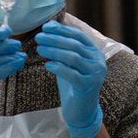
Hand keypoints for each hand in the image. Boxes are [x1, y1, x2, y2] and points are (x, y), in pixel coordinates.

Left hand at [35, 20, 106, 137]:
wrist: (82, 111)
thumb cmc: (73, 85)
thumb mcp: (69, 63)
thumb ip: (63, 48)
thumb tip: (48, 28)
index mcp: (95, 53)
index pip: (79, 36)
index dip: (62, 30)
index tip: (46, 27)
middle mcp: (98, 62)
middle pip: (75, 45)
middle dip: (55, 39)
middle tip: (39, 37)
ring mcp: (95, 74)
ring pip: (73, 57)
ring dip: (54, 51)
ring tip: (39, 49)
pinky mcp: (88, 87)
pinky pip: (72, 74)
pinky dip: (58, 68)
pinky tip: (47, 65)